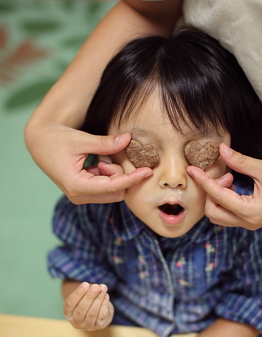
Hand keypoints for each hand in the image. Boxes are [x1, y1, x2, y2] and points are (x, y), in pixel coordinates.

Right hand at [25, 126, 152, 203]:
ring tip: (99, 159)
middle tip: (106, 158)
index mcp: (77, 185)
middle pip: (115, 193)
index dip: (132, 179)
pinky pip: (104, 190)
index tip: (147, 171)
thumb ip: (105, 143)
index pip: (114, 186)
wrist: (40, 143)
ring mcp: (80, 197)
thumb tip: (128, 139)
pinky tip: (97, 164)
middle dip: (119, 176)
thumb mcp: (81, 139)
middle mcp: (79, 196)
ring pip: (112, 192)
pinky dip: (107, 177)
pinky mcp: (82, 194)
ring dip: (113, 176)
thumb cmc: (58, 139)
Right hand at [64, 282, 113, 330]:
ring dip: (98, 299)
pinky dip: (104, 305)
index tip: (85, 284)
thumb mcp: (84, 293)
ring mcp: (87, 326)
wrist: (98, 311)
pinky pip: (101, 316)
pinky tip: (106, 296)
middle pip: (81, 309)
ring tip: (103, 289)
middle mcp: (75, 321)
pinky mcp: (98, 326)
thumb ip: (89, 289)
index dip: (78, 294)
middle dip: (89, 297)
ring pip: (92, 313)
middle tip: (96, 287)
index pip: (70, 304)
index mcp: (68, 312)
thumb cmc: (88, 300)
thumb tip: (98, 287)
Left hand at [187, 143, 261, 229]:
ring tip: (231, 179)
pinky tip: (233, 185)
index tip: (191, 170)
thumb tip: (220, 149)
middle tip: (226, 175)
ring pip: (218, 215)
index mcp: (250, 211)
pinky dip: (223, 200)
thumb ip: (240, 161)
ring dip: (217, 197)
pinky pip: (227, 214)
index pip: (217, 196)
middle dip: (211, 192)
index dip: (203, 181)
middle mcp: (247, 222)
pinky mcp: (250, 219)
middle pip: (213, 212)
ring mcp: (249, 223)